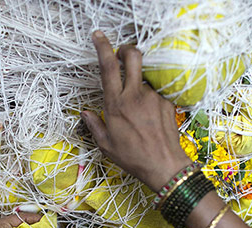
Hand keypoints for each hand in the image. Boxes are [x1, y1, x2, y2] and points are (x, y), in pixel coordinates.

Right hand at [81, 31, 190, 191]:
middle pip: (133, 56)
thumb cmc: (134, 158)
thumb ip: (94, 125)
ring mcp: (153, 97)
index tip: (98, 36)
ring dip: (138, 86)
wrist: (164, 166)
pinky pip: (155, 94)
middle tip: (121, 54)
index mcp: (116, 104)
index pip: (108, 67)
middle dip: (126, 49)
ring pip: (143, 79)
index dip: (102, 46)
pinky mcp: (167, 102)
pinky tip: (149, 119)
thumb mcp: (106, 145)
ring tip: (137, 111)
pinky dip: (149, 101)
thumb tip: (85, 113)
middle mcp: (135, 96)